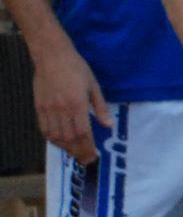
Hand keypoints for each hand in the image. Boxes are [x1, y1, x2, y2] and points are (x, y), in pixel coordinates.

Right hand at [31, 41, 106, 164]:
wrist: (52, 56)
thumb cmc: (77, 69)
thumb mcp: (94, 86)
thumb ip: (100, 107)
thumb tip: (109, 126)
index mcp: (77, 105)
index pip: (83, 133)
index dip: (88, 147)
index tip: (93, 156)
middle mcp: (61, 110)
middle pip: (69, 138)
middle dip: (78, 151)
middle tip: (85, 160)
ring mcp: (48, 109)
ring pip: (55, 136)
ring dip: (65, 147)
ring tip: (74, 153)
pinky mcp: (39, 107)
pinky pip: (44, 128)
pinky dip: (52, 138)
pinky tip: (59, 142)